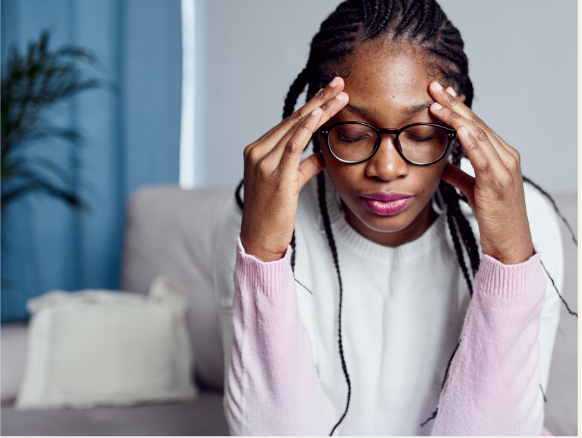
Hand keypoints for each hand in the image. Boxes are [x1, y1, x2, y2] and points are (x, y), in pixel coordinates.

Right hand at [240, 77, 348, 261]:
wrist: (259, 239)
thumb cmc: (273, 215)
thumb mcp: (290, 184)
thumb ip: (304, 166)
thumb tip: (323, 154)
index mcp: (257, 151)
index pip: (289, 123)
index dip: (311, 106)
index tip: (329, 92)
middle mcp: (257, 152)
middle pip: (293, 120)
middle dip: (318, 99)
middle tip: (339, 82)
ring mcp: (263, 162)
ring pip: (295, 128)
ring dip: (320, 109)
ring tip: (340, 94)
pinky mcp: (274, 175)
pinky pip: (293, 146)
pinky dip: (307, 127)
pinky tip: (320, 114)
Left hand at [429, 81, 533, 264]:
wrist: (509, 242)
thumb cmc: (493, 216)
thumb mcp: (472, 189)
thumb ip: (459, 174)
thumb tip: (441, 165)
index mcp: (500, 155)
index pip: (476, 124)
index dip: (456, 108)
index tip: (438, 93)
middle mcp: (506, 156)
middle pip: (476, 123)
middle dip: (453, 104)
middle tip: (434, 86)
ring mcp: (505, 168)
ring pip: (478, 135)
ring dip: (456, 117)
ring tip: (436, 102)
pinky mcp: (499, 182)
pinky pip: (483, 157)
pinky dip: (471, 140)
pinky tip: (459, 128)